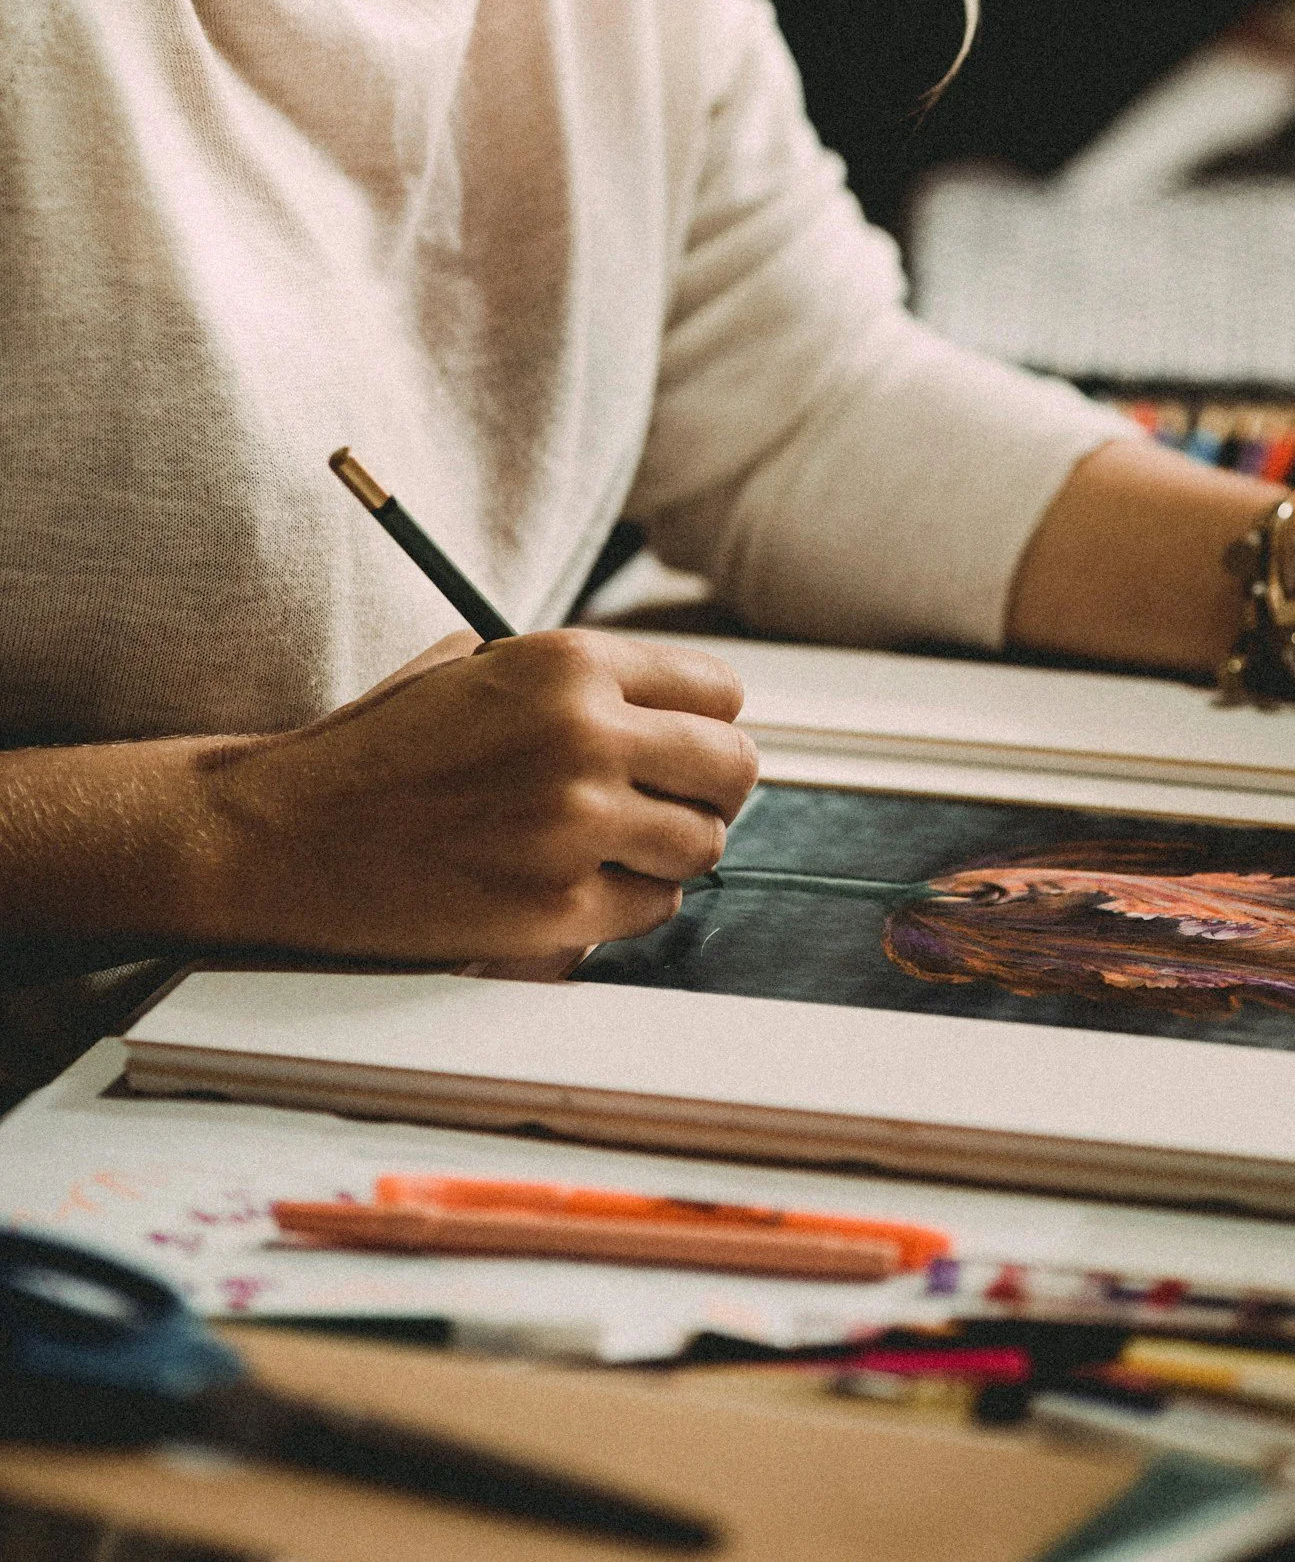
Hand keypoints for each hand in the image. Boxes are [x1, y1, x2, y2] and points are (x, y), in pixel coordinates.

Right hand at [181, 630, 757, 959]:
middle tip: (671, 804)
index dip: (707, 724)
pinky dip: (628, 903)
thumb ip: (576, 680)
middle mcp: (584, 736)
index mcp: (568, 664)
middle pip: (733, 768)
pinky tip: (577, 885)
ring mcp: (574, 827)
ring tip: (613, 847)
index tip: (685, 747)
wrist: (281, 834)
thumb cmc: (376, 749)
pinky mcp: (556, 910)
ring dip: (669, 850)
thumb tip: (674, 708)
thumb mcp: (477, 665)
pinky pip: (653, 909)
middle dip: (709, 790)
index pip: (719, 692)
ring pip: (703, 845)